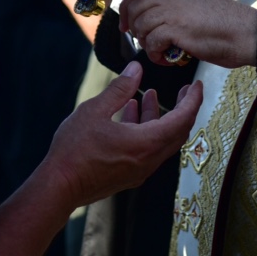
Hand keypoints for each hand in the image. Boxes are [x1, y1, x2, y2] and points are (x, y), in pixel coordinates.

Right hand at [42, 62, 201, 207]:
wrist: (59, 186)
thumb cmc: (75, 149)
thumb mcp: (95, 110)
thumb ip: (120, 89)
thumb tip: (137, 69)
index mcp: (146, 143)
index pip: (182, 119)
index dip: (192, 100)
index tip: (197, 85)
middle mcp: (149, 159)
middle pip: (178, 132)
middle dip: (183, 109)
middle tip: (184, 91)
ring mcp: (140, 170)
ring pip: (161, 141)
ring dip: (160, 118)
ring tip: (148, 96)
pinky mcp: (129, 174)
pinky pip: (148, 149)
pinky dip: (146, 130)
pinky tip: (130, 114)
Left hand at [120, 0, 256, 67]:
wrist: (249, 32)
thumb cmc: (227, 24)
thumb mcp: (197, 3)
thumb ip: (176, 5)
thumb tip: (156, 18)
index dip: (127, 6)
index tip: (126, 23)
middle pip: (134, 6)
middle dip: (132, 26)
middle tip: (142, 41)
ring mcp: (174, 10)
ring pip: (140, 24)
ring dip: (145, 42)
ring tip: (159, 51)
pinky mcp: (177, 29)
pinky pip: (152, 41)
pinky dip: (155, 54)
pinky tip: (167, 59)